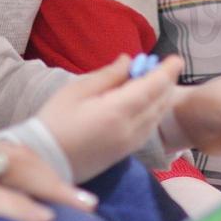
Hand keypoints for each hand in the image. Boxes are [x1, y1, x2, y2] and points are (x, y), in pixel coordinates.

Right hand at [0, 125, 96, 220]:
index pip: (10, 152)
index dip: (45, 170)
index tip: (72, 189)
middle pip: (20, 158)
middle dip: (58, 180)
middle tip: (90, 202)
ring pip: (10, 172)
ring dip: (51, 191)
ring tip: (81, 208)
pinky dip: (17, 205)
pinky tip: (41, 218)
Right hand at [38, 54, 182, 180]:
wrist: (43, 163)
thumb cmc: (54, 121)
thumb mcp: (76, 91)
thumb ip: (107, 76)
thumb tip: (129, 61)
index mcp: (117, 111)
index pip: (152, 87)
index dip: (167, 71)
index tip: (177, 58)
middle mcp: (130, 130)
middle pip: (159, 102)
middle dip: (167, 82)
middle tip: (168, 66)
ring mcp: (129, 145)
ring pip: (156, 118)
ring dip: (162, 97)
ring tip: (160, 81)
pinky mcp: (125, 154)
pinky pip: (149, 129)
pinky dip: (154, 113)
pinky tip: (148, 103)